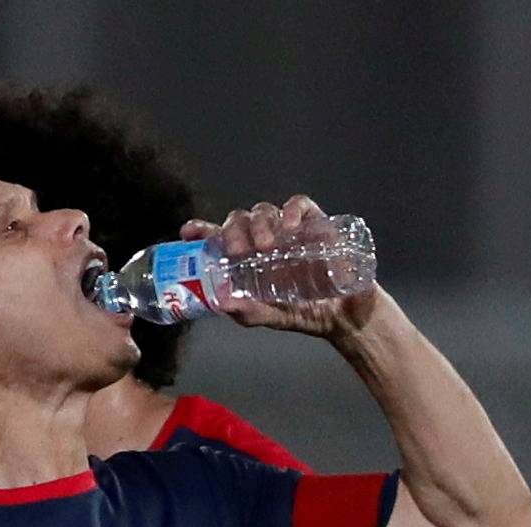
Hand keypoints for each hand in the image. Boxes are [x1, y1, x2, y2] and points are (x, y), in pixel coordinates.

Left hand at [180, 196, 386, 340]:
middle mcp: (263, 240)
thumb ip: (246, 311)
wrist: (342, 315)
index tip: (188, 232)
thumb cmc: (301, 312)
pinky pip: (299, 205)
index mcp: (247, 260)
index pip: (219, 238)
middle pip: (239, 220)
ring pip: (264, 211)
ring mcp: (288, 230)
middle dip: (232, 231)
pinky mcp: (314, 224)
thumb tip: (220, 302)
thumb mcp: (268, 316)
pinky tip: (288, 226)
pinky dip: (291, 210)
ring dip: (258, 224)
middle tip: (236, 251)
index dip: (202, 231)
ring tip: (264, 246)